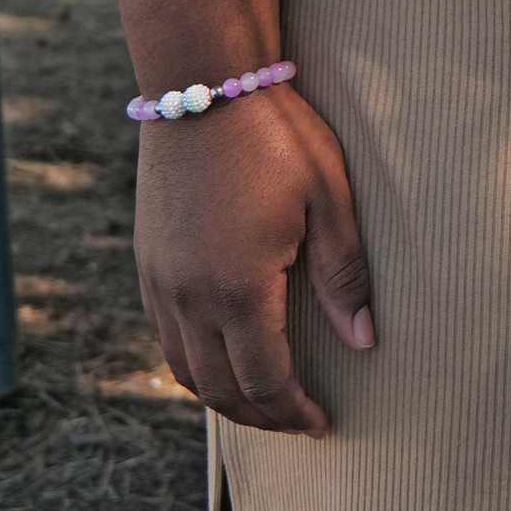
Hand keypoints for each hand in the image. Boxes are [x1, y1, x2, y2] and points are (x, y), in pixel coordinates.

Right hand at [134, 87, 374, 435]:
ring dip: (224, 397)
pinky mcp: (146, 264)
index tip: (321, 425)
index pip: (266, 380)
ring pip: (185, 370)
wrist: (203, 86)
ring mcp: (159, 282)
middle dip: (262, 416)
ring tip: (264, 402)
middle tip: (297, 423)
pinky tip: (222, 357)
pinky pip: (164, 337)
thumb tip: (364, 340)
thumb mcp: (329, 201)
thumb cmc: (277, 138)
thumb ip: (344, 275)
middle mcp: (188, 297)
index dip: (294, 412)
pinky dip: (193, 364)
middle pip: (221, 388)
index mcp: (239, 289)